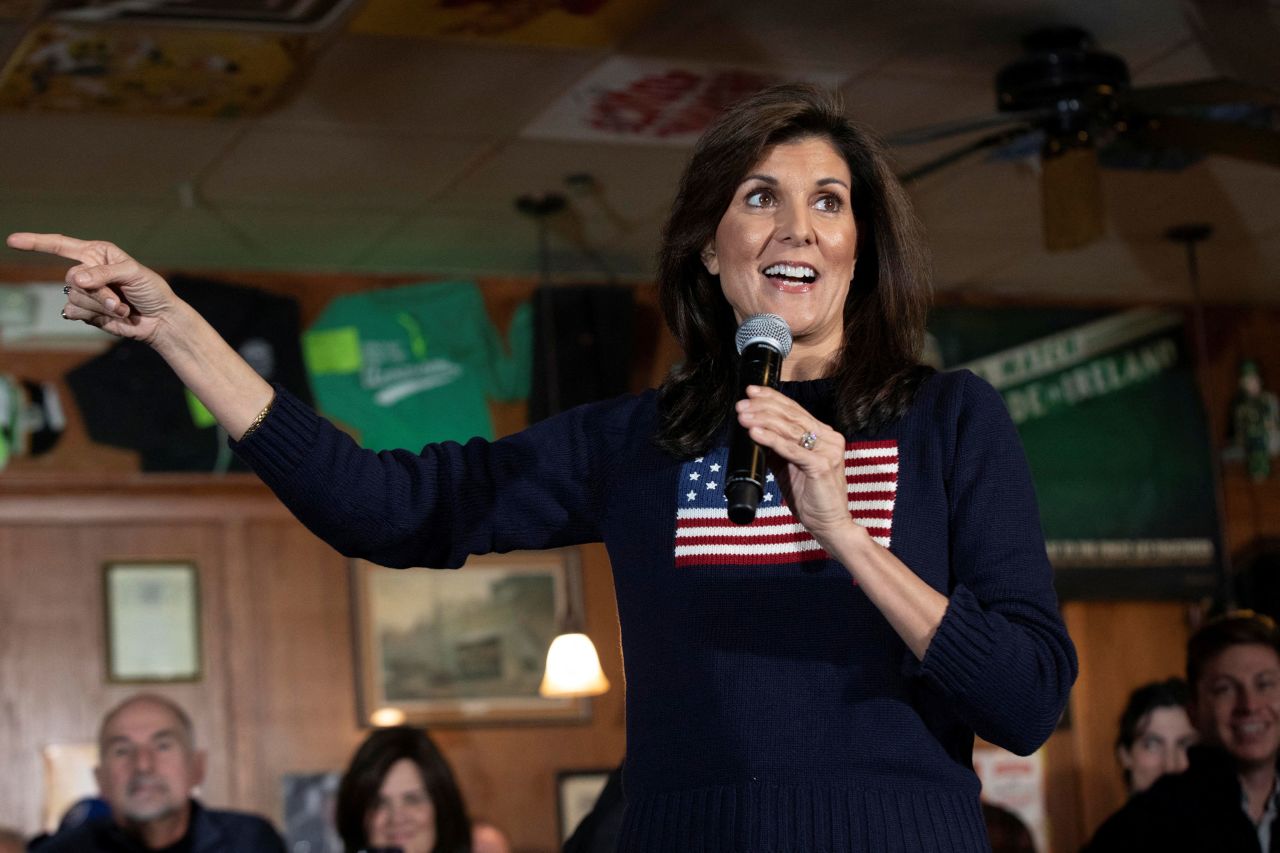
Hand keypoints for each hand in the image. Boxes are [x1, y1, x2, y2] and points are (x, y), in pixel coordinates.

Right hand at [5, 233, 177, 345]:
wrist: (159, 319)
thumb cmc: (151, 290)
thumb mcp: (133, 273)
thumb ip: (104, 273)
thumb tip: (77, 279)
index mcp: (97, 253)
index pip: (61, 245)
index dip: (36, 242)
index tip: (13, 240)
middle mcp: (88, 271)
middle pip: (72, 278)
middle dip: (98, 291)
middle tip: (119, 298)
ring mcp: (85, 293)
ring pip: (74, 297)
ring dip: (100, 305)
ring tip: (121, 307)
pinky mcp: (86, 312)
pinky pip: (74, 312)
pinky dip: (95, 315)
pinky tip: (112, 315)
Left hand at [735, 385, 856, 543]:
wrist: (830, 524)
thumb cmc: (810, 497)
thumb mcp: (789, 467)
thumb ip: (777, 448)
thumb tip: (754, 430)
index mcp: (824, 435)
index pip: (795, 410)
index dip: (772, 398)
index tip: (751, 391)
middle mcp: (829, 438)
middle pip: (792, 416)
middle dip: (763, 407)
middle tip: (741, 404)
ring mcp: (828, 451)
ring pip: (790, 429)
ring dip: (763, 420)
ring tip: (743, 416)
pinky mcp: (822, 465)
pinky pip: (792, 449)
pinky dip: (771, 440)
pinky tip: (755, 433)